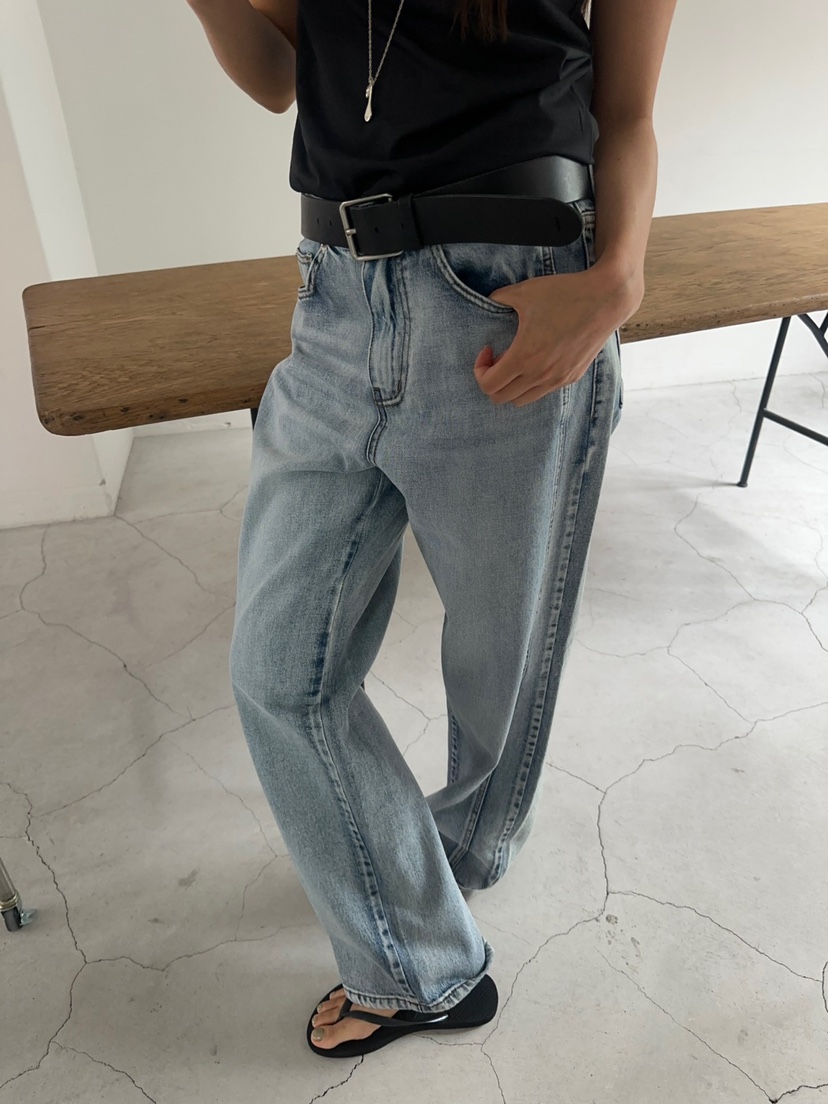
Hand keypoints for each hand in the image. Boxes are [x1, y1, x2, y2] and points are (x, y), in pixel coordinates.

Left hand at [473, 263, 641, 406]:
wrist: (606, 298)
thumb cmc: (564, 293)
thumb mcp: (525, 291)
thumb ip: (500, 297)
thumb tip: (489, 300)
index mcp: (524, 357)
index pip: (488, 386)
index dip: (480, 370)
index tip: (489, 349)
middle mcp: (540, 375)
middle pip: (501, 399)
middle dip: (492, 381)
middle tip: (498, 357)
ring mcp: (558, 379)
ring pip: (522, 400)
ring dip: (512, 385)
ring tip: (517, 359)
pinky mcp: (572, 377)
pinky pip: (543, 391)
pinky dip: (531, 383)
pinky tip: (537, 358)